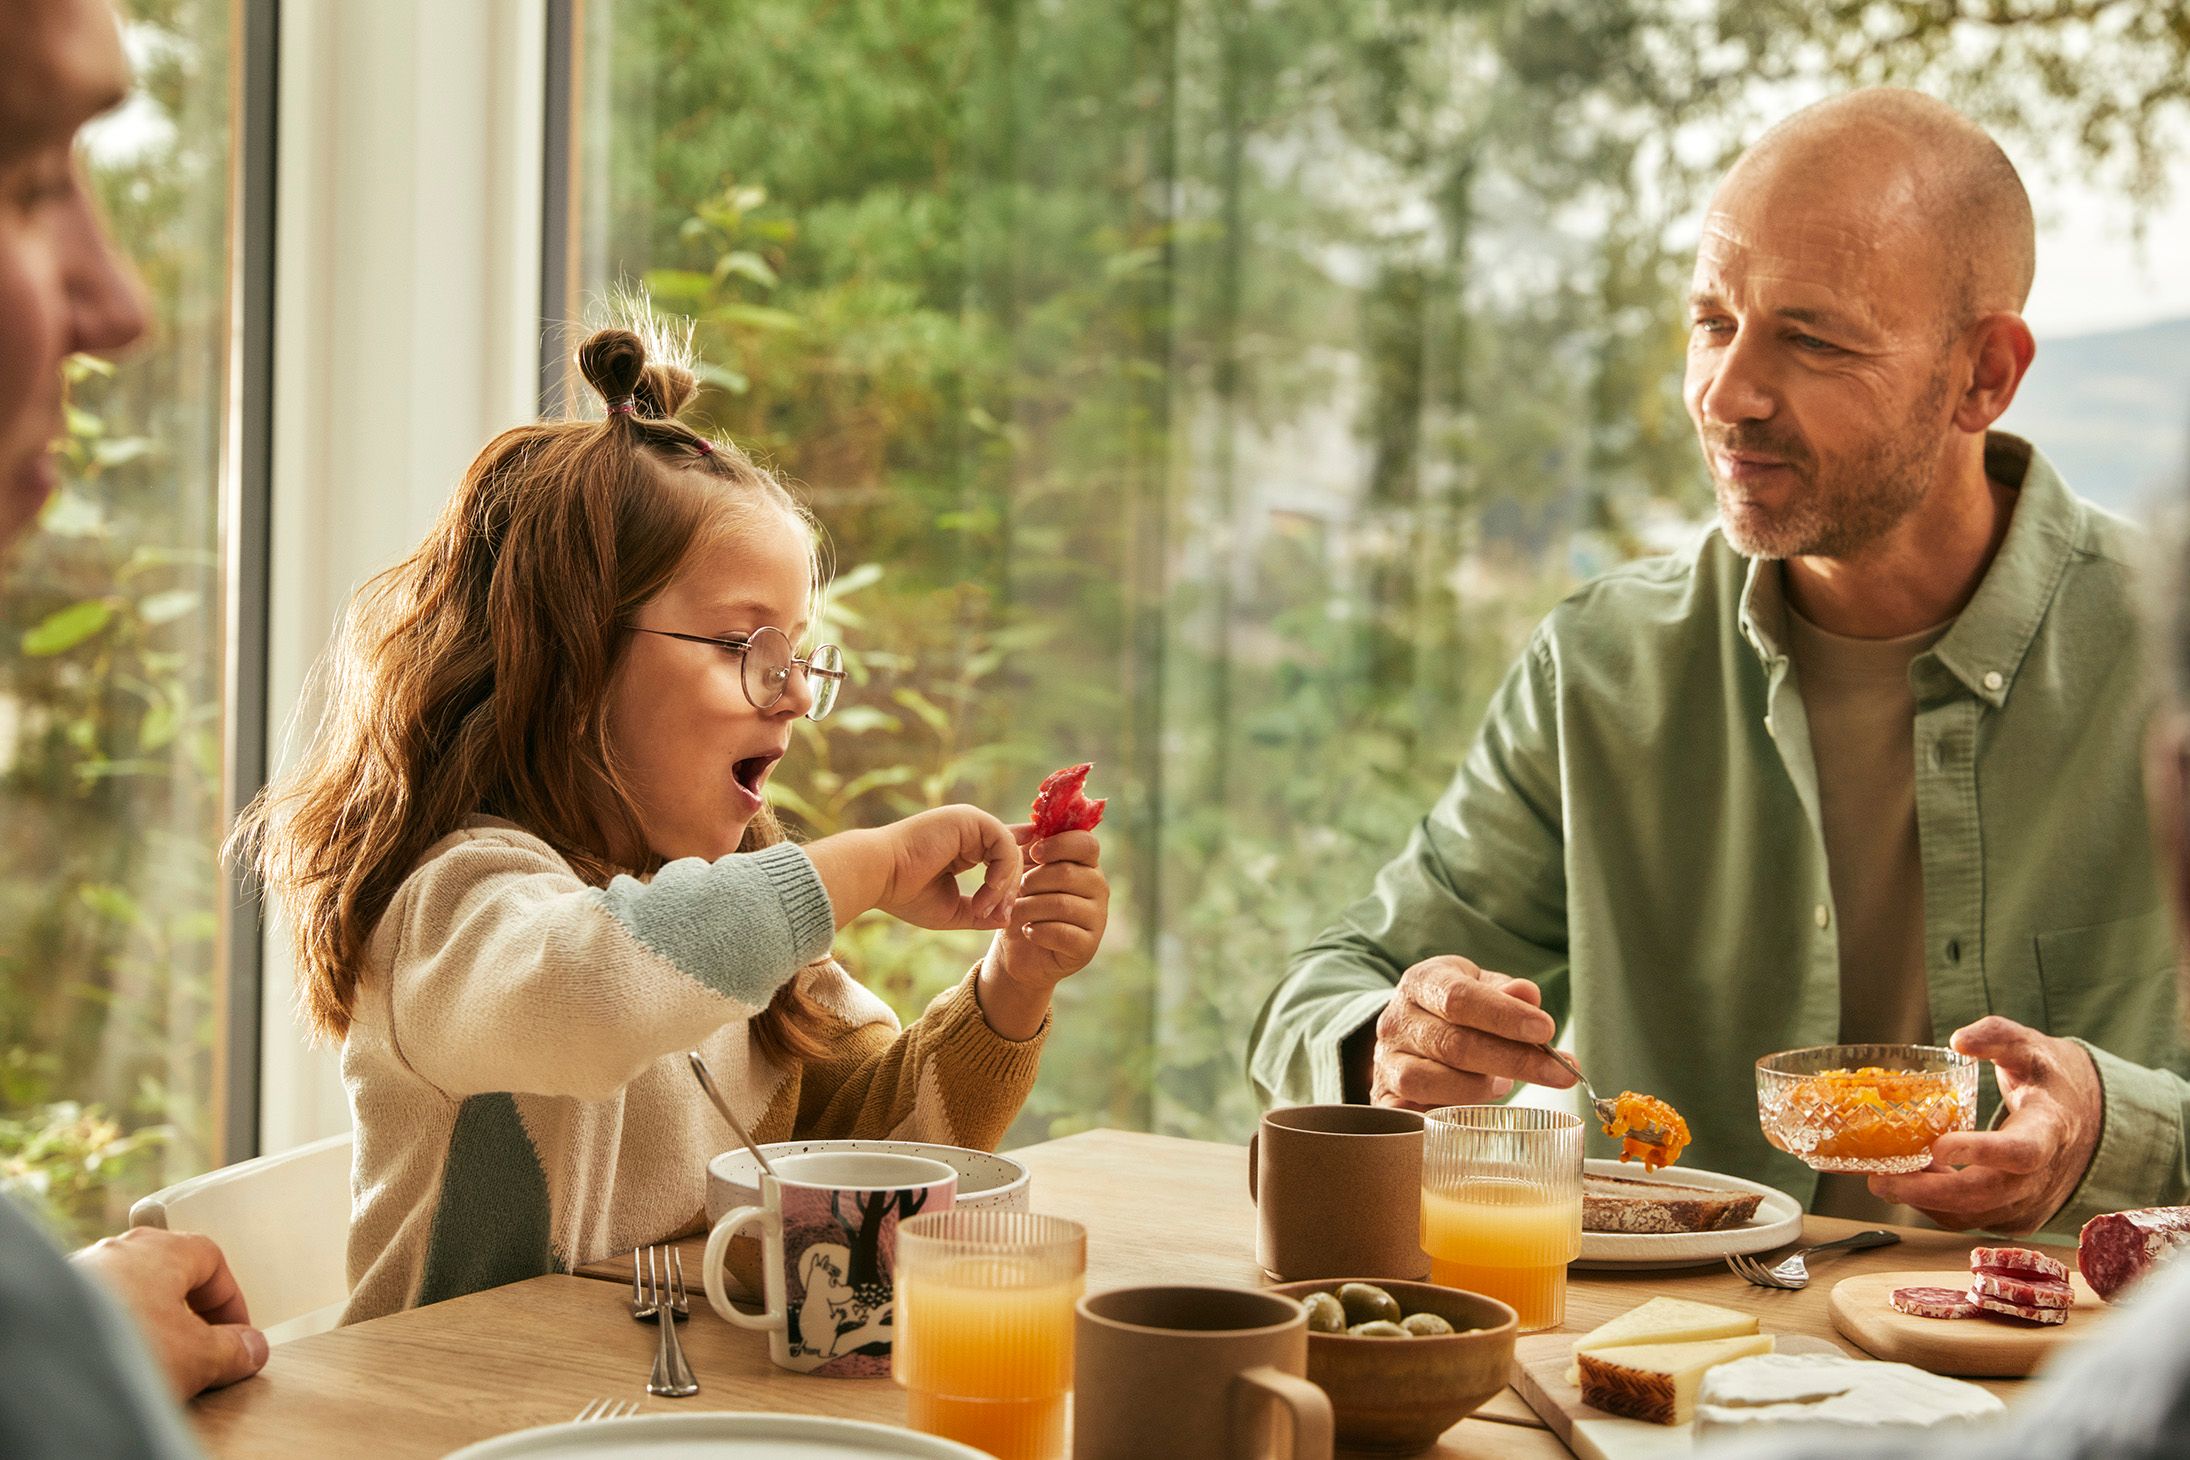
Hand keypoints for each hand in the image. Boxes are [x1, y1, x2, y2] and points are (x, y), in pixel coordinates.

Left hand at [69, 1227, 267, 1399]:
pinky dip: (114, 1338)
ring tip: (157, 1365)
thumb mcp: (197, 1357)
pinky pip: (98, 1316)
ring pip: (131, 1296)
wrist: (43, 1362)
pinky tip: (118, 1366)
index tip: (237, 1333)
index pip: (213, 1260)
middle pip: (169, 1276)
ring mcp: (81, 1275)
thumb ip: (233, 1351)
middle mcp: (118, 1252)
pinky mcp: (54, 1304)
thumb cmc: (118, 1344)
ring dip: (150, 1328)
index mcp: (162, 1248)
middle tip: (200, 1351)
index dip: (231, 1300)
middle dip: (188, 1315)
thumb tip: (250, 1350)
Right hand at [871, 806, 1022, 931]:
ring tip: (984, 908)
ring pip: (1011, 851)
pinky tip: (988, 889)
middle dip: (1010, 892)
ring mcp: (969, 822)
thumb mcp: (951, 910)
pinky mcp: (969, 818)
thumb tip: (1007, 919)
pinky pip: (1004, 844)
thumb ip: (980, 913)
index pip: (1002, 852)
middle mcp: (969, 831)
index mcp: (963, 847)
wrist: (879, 877)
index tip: (1032, 888)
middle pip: (1011, 857)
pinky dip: (1002, 871)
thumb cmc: (906, 895)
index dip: (1019, 868)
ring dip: (1005, 886)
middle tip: (996, 916)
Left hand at [995, 827, 1107, 986]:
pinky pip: (1062, 933)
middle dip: (1033, 880)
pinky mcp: (1088, 946)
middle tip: (1017, 889)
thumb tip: (1028, 829)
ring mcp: (1097, 918)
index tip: (1034, 853)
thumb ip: (1027, 849)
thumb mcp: (1022, 873)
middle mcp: (1098, 888)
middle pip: (1068, 873)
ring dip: (1030, 907)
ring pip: (1062, 904)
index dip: (1059, 844)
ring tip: (1015, 912)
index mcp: (1086, 864)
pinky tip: (1028, 931)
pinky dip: (1038, 931)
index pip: (1087, 843)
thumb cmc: (1023, 904)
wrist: (1019, 951)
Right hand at [1368, 956, 1573, 1109]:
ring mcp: (1385, 1061)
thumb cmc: (1458, 1010)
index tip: (1546, 1031)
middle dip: (1514, 1060)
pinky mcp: (1385, 1097)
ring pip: (1430, 1081)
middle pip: (1453, 1044)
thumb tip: (1529, 996)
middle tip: (1560, 1073)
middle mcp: (1396, 1021)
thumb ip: (1506, 993)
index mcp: (1422, 982)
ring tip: (1504, 1085)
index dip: (1504, 1016)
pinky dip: (1446, 1115)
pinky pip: (1412, 1114)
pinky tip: (1473, 1113)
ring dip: (1479, 1088)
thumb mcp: (1483, 988)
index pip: (1459, 998)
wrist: (1410, 1030)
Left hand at [1867, 1016, 2102, 1233]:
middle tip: (1879, 1181)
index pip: (2021, 1150)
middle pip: (1986, 1195)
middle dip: (1929, 1192)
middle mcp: (2042, 1176)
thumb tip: (1959, 1041)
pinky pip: (1969, 1219)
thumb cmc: (2046, 1080)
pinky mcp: (2013, 1217)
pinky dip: (1934, 1206)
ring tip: (1885, 1176)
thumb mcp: (2028, 1047)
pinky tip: (1910, 1181)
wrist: (2079, 1121)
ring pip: (1972, 1214)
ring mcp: (2029, 1202)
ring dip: (1923, 1200)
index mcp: (2049, 1130)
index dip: (1982, 1152)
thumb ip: (1997, 1036)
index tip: (1938, 1146)